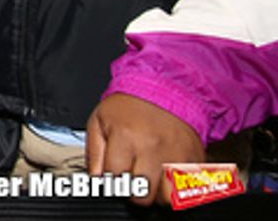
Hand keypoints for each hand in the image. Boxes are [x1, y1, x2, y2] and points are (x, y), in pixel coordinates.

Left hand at [87, 93, 203, 206]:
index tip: (114, 176)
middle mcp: (153, 148)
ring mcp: (177, 156)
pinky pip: (186, 190)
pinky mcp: (195, 161)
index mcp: (126, 137)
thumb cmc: (130, 107)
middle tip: (132, 178)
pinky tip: (166, 176)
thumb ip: (93, 155)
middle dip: (133, 192)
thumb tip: (95, 181)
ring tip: (150, 178)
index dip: (112, 182)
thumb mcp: (99, 122)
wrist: (165, 89)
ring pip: (166, 199)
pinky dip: (175, 190)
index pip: (115, 180)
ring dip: (156, 194)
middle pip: (142, 196)